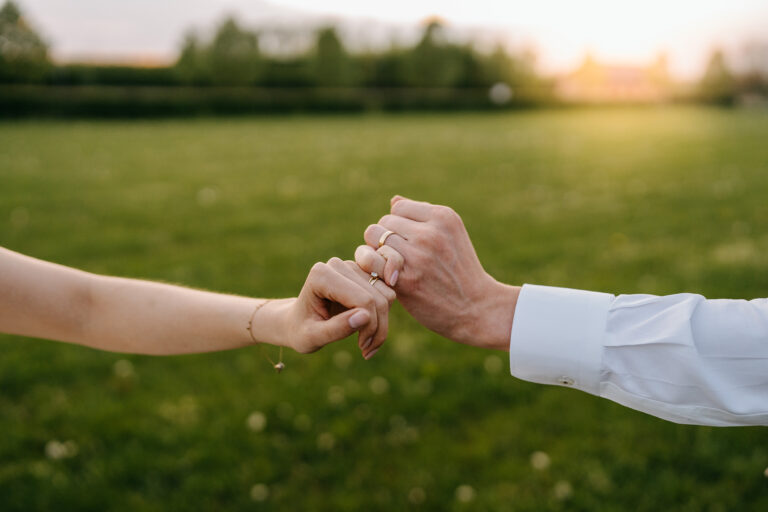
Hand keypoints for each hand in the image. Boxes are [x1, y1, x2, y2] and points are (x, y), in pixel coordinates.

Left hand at [256, 258, 394, 357]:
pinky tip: (370, 331)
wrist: (297, 322)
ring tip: (366, 342)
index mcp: (321, 275)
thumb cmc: (301, 330)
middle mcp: (338, 265)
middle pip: (377, 298)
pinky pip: (387, 293)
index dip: (368, 327)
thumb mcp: (312, 338)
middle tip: (366, 349)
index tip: (361, 347)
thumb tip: (365, 316)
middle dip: (377, 328)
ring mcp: (352, 266)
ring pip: (387, 296)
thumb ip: (336, 328)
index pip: (363, 300)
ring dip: (382, 324)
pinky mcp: (363, 273)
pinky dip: (383, 316)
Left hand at [355, 196, 518, 350]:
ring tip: (391, 265)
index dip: (398, 224)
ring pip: (374, 238)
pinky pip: (372, 260)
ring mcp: (418, 256)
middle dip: (386, 238)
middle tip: (398, 256)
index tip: (406, 241)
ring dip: (378, 252)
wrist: (477, 308)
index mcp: (443, 217)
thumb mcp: (452, 235)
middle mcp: (430, 233)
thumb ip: (423, 218)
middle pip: (384, 222)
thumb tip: (393, 200)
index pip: (398, 206)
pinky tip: (386, 277)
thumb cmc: (460, 271)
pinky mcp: (406, 279)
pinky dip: (373, 267)